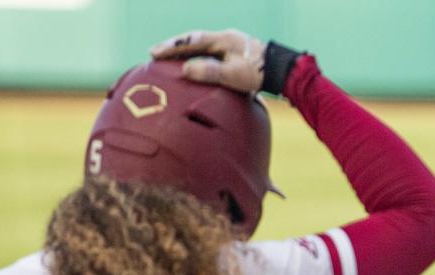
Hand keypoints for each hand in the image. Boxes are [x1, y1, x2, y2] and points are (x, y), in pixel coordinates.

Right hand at [150, 29, 264, 92]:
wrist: (279, 70)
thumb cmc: (257, 73)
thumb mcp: (232, 75)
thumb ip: (208, 71)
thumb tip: (185, 69)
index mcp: (221, 40)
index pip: (190, 41)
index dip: (171, 47)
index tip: (154, 53)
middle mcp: (224, 38)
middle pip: (193, 39)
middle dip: (174, 46)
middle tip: (155, 53)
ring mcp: (230, 44)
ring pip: (202, 44)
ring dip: (185, 50)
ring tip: (170, 59)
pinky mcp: (235, 52)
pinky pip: (210, 51)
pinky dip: (198, 55)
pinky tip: (194, 64)